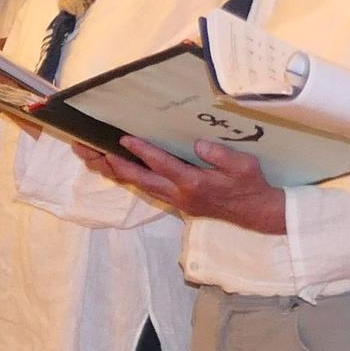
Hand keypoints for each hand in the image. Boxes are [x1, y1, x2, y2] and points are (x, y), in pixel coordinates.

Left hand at [101, 136, 286, 235]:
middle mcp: (180, 194)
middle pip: (141, 180)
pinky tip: (118, 168)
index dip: (143, 151)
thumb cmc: (250, 185)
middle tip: (93, 150)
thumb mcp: (244, 165)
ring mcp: (177, 201)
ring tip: (95, 158)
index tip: (125, 138)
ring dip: (118, 173)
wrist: (256, 212)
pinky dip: (131, 178)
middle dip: (115, 165)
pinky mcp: (177, 203)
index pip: (163, 165)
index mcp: (194, 183)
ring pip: (140, 187)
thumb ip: (221, 155)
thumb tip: (198, 144)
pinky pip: (148, 189)